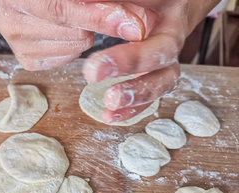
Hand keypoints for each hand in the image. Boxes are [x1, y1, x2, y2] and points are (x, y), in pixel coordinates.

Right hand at [0, 0, 148, 69]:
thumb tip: (139, 18)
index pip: (64, 9)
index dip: (101, 17)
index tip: (136, 27)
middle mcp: (15, 21)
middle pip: (79, 34)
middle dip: (97, 23)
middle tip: (103, 11)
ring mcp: (20, 45)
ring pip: (77, 47)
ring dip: (83, 33)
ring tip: (69, 18)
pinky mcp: (27, 61)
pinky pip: (68, 57)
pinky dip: (73, 45)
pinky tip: (60, 32)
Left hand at [80, 0, 219, 123]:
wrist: (161, 7)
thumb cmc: (142, 1)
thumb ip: (112, 3)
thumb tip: (87, 7)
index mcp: (168, 11)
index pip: (156, 26)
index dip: (131, 47)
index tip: (99, 58)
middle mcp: (172, 36)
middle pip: (163, 54)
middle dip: (131, 66)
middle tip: (97, 75)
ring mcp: (165, 59)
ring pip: (163, 80)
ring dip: (137, 95)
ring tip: (110, 104)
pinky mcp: (155, 74)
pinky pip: (150, 95)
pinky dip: (132, 108)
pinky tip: (110, 116)